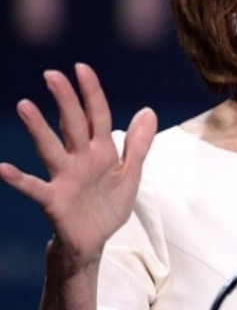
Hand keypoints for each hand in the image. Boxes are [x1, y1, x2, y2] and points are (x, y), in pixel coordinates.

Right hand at [0, 63, 156, 274]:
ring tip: (24, 106)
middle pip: (72, 125)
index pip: (96, 116)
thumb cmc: (108, 204)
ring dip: (38, 128)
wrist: (95, 242)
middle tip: (52, 74)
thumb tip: (148, 110)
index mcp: (101, 151)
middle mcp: (80, 159)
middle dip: (65, 100)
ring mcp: (64, 178)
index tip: (81, 67)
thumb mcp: (130, 173)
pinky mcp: (54, 200)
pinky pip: (34, 187)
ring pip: (50, 148)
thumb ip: (137, 143)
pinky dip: (19, 179)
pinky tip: (3, 168)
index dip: (91, 93)